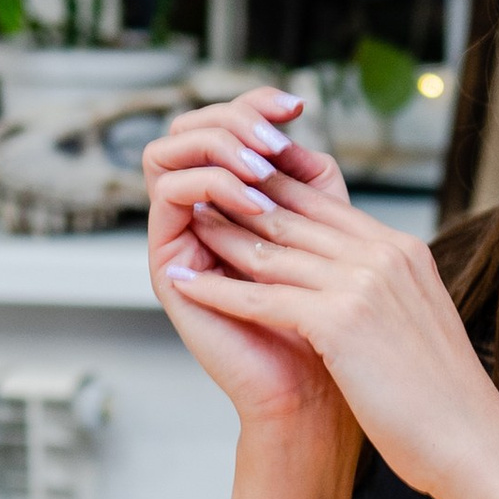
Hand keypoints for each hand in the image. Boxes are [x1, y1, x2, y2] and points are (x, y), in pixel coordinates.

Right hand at [145, 92, 351, 436]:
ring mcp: (180, 240)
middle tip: (277, 133)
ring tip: (263, 164)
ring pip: (165, 151)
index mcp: (234, 203)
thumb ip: (311, 185)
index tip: (297, 103)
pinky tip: (254, 198)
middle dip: (233, 117)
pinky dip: (209, 183)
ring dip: (216, 145)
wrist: (321, 394)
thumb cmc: (333, 325)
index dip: (254, 103)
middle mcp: (199, 216)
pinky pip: (167, 197)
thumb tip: (298, 128)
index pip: (225, 126)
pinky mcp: (168, 267)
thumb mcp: (329, 238)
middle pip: (186, 128)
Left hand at [161, 178, 498, 498]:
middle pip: (296, 215)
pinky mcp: (341, 321)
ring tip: (183, 227)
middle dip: (241, 201)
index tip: (238, 187)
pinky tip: (185, 284)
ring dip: (221, 236)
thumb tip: (354, 290)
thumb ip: (386, 292)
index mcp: (403, 252)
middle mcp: (385, 256)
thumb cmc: (443, 399)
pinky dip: (218, 289)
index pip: (328, 205)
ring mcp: (364, 283)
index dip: (278, 193)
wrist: (472, 444)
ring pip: (274, 249)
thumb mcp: (415, 324)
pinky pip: (263, 296)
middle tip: (197, 191)